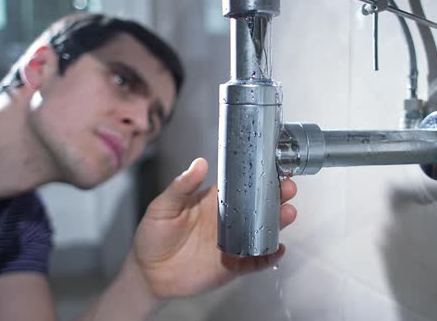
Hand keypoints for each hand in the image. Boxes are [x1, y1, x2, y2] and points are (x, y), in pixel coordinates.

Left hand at [131, 157, 296, 298]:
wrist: (148, 272)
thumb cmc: (153, 236)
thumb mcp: (163, 206)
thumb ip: (181, 187)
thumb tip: (199, 163)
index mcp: (214, 202)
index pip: (241, 186)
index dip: (258, 178)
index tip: (273, 168)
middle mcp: (228, 221)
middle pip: (258, 207)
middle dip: (276, 197)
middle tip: (288, 189)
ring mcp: (233, 243)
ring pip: (261, 232)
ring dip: (277, 223)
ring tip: (288, 214)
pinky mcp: (233, 266)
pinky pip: (256, 261)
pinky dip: (269, 256)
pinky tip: (277, 249)